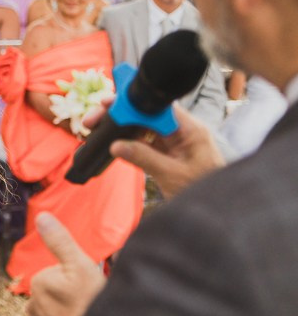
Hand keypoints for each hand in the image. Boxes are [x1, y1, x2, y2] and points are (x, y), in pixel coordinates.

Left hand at [26, 213, 104, 315]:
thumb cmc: (90, 305)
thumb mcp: (81, 266)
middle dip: (73, 298)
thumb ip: (60, 241)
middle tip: (90, 306)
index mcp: (39, 282)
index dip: (79, 280)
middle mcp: (31, 306)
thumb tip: (41, 216)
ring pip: (59, 315)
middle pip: (59, 294)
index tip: (88, 290)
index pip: (62, 273)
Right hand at [82, 100, 223, 196]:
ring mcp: (173, 141)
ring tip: (95, 129)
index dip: (132, 104)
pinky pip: (143, 141)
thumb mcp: (171, 175)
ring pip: (141, 127)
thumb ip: (144, 158)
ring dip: (120, 128)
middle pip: (146, 114)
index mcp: (189, 129)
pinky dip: (126, 141)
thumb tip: (116, 146)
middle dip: (119, 114)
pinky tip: (110, 143)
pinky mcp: (167, 153)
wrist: (220, 211)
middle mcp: (181, 131)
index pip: (157, 108)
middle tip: (94, 119)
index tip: (109, 105)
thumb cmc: (204, 191)